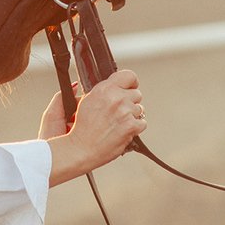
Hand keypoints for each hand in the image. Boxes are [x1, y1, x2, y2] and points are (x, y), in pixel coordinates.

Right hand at [46, 70, 145, 186]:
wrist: (81, 148)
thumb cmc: (83, 126)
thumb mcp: (87, 101)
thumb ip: (104, 91)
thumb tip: (117, 87)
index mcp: (105, 88)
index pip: (129, 76)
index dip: (132, 83)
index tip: (130, 88)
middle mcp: (116, 97)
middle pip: (137, 94)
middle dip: (131, 102)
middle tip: (120, 112)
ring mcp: (125, 111)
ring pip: (140, 109)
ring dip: (132, 116)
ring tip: (118, 123)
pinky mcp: (131, 126)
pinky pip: (142, 123)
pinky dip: (135, 128)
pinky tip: (122, 131)